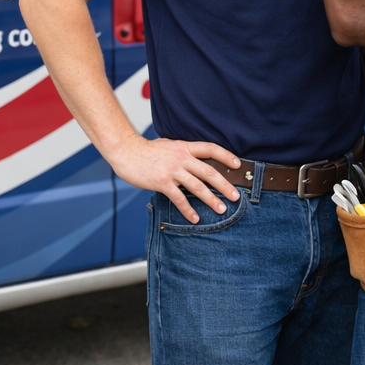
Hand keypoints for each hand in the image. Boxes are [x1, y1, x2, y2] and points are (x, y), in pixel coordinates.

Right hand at [104, 135, 241, 223]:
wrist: (127, 151)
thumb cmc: (146, 150)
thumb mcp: (168, 145)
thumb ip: (182, 152)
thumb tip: (194, 159)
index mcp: (184, 147)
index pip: (210, 149)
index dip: (226, 156)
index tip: (237, 164)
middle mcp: (181, 158)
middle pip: (208, 172)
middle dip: (224, 185)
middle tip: (235, 196)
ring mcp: (172, 170)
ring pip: (197, 187)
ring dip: (211, 199)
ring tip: (221, 209)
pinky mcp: (162, 182)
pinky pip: (179, 198)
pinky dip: (188, 210)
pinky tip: (194, 219)